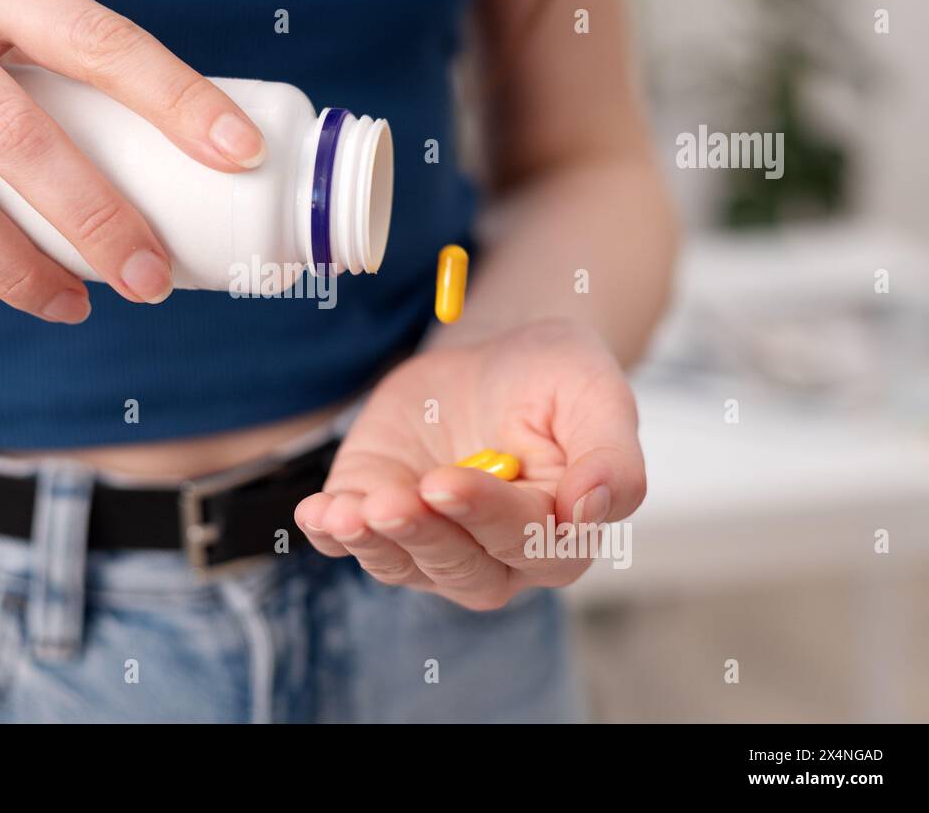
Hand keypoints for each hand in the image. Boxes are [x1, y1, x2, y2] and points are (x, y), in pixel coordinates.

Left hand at [295, 319, 646, 609]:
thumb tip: (592, 509)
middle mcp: (496, 557)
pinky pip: (349, 540)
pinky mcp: (380, 516)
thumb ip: (611, 457)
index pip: (524, 541)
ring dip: (370, 541)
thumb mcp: (595, 394)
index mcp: (560, 535)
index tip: (445, 482)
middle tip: (390, 502)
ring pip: (401, 563)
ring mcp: (432, 543)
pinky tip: (316, 512)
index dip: (483, 515)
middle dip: (421, 535)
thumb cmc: (554, 379)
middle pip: (460, 567)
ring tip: (346, 510)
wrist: (494, 360)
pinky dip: (329, 531)